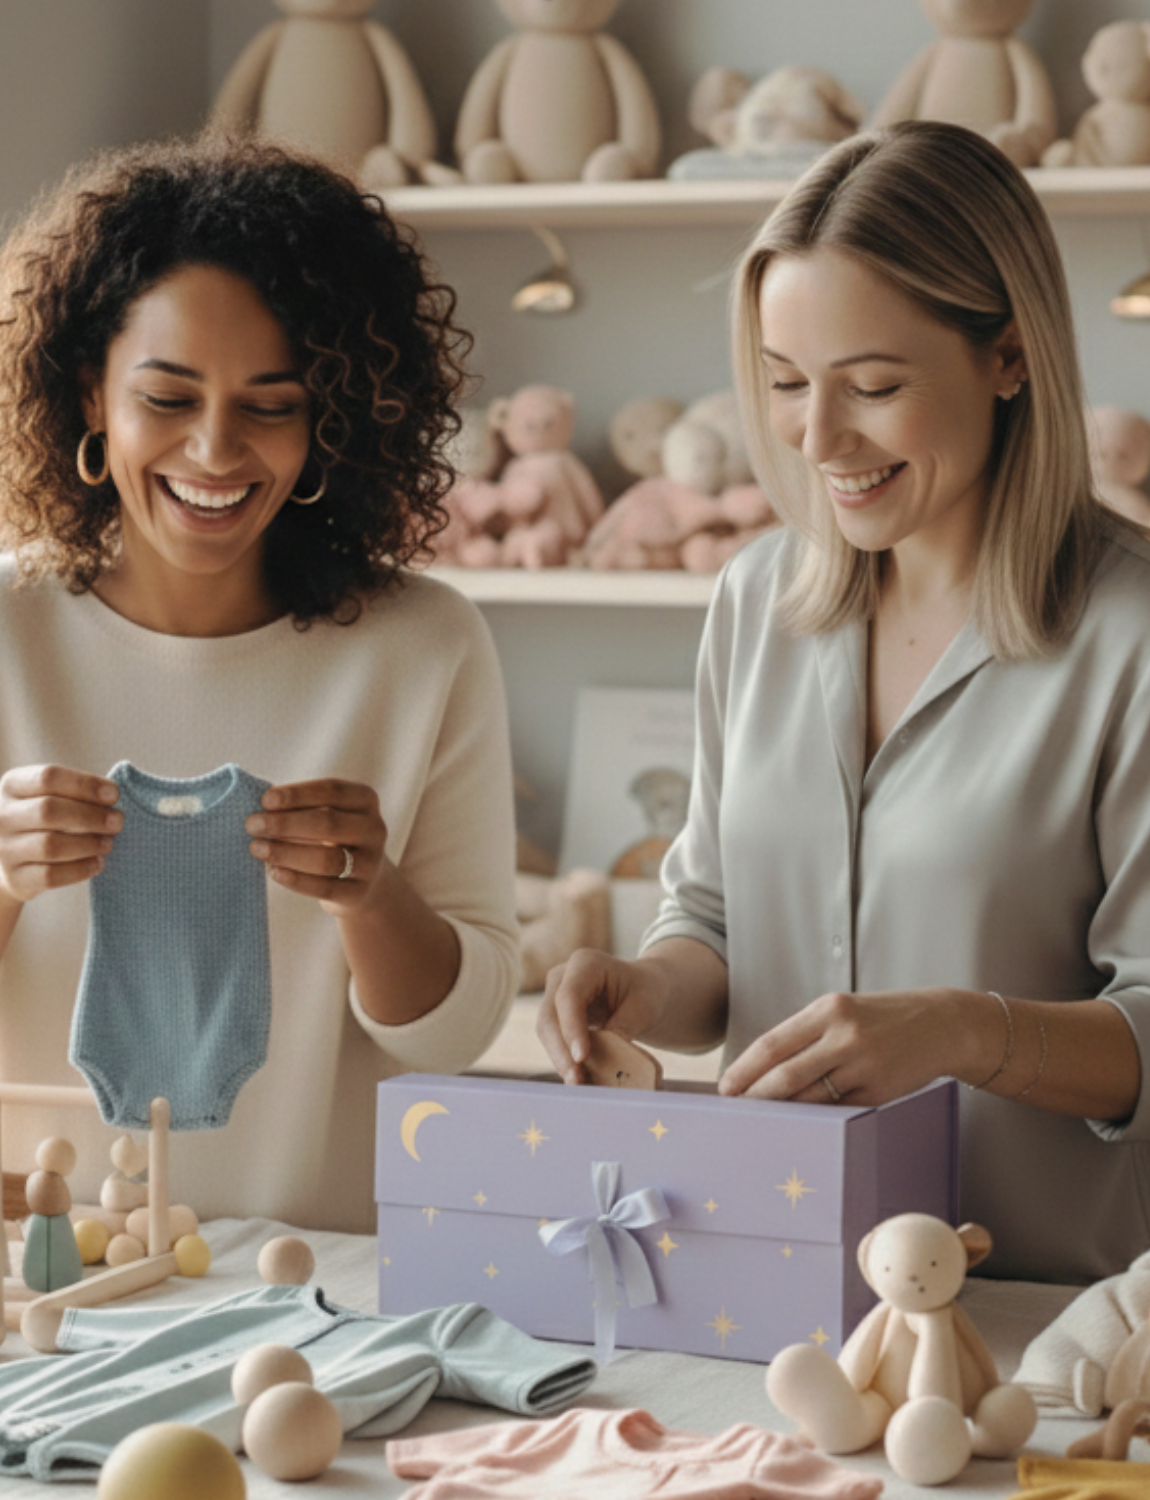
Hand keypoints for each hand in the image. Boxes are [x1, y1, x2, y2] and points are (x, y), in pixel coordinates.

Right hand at [0, 765, 121, 901]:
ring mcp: (5, 849)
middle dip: (91, 816)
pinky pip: (51, 875)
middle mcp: (2, 815)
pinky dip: (81, 869)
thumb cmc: (42, 820)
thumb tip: (112, 796)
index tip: (114, 794)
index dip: (85, 785)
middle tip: (117, 821)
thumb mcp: (50, 796)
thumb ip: (75, 792)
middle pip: (49, 810)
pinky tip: (98, 863)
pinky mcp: (15, 878)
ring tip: (108, 842)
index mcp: (12, 785)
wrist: (10, 860)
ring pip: (50, 845)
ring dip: (88, 843)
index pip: (48, 777)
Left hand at [246, 778, 388, 914]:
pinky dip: (296, 879)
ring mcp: (370, 863)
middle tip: (252, 825)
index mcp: (365, 800)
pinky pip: (324, 887)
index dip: (297, 794)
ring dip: (286, 852)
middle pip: (328, 823)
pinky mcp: (358, 893)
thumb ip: (299, 808)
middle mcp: (374, 829)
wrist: (363, 881)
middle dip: (285, 823)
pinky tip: (274, 872)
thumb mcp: (327, 814)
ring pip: (326, 858)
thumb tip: (259, 810)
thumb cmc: (332, 838)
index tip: (265, 800)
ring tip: (257, 848)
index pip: (332, 790)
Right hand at [536, 948, 669, 1085]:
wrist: (642, 990)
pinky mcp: (554, 1016)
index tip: (581, 1057)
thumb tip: (606, 1058)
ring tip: (580, 1084)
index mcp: (586, 963)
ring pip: (546, 1032)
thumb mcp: (644, 1007)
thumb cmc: (646, 992)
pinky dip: (564, 1060)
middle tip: (577, 1079)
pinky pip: (553, 1040)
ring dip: (560, 1060)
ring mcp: (554, 995)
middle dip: (561, 1051)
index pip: (569, 996)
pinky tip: (580, 1079)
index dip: (572, 1028)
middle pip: (550, 1016)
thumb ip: (624, 1028)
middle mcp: (562, 976)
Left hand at [718, 987, 967, 1105]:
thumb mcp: (841, 1011)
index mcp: (828, 1010)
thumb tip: (761, 1070)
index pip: (772, 1044)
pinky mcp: (879, 1091)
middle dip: (756, 1097)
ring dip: (784, 1112)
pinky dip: (816, 1117)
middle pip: (785, 1076)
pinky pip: (837, 1110)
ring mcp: (864, 1065)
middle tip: (737, 1111)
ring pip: (810, 1098)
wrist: (940, 1024)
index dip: (744, 1070)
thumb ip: (805, 1035)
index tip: (725, 1088)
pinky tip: (803, 1122)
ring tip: (764, 1120)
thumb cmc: (880, 1019)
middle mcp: (844, 1036)